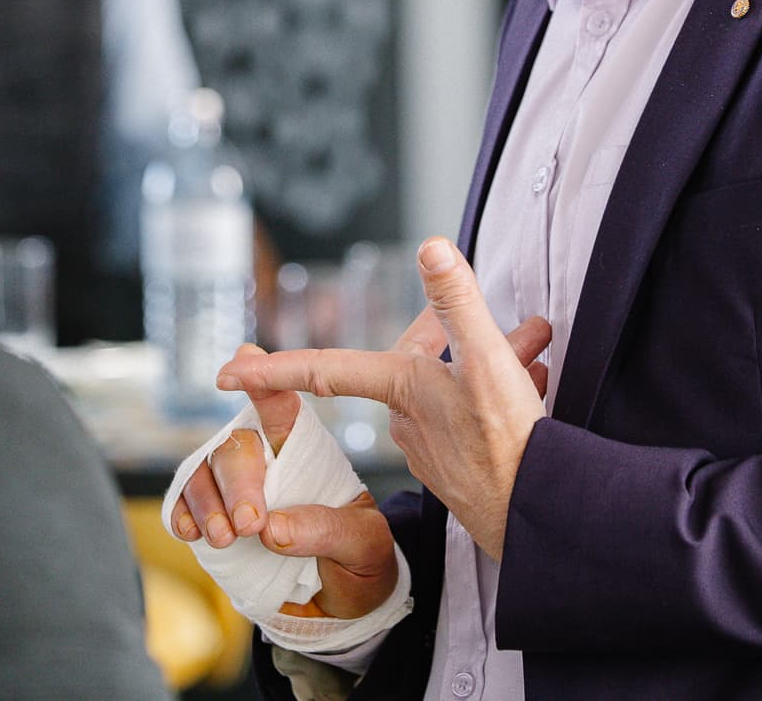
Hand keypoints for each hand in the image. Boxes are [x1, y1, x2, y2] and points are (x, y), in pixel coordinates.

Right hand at [168, 351, 397, 618]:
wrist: (343, 603)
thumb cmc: (360, 558)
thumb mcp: (365, 544)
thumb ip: (327, 530)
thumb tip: (272, 529)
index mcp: (305, 451)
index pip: (282, 405)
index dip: (262, 377)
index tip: (243, 359)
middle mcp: (265, 461)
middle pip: (238, 444)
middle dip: (239, 481)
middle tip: (251, 524)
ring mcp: (234, 490)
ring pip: (204, 470)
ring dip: (207, 502)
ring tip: (224, 539)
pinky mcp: (214, 519)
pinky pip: (184, 503)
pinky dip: (182, 513)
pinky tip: (192, 532)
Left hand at [217, 237, 548, 561]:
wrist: (536, 514)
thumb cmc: (507, 441)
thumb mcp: (486, 359)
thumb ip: (457, 300)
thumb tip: (430, 247)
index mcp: (400, 388)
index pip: (323, 367)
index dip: (274, 367)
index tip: (226, 373)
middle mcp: (406, 419)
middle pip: (419, 357)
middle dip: (457, 332)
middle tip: (510, 324)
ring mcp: (431, 445)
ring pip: (449, 383)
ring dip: (487, 361)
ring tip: (534, 346)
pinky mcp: (457, 465)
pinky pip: (467, 413)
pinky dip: (496, 392)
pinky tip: (531, 384)